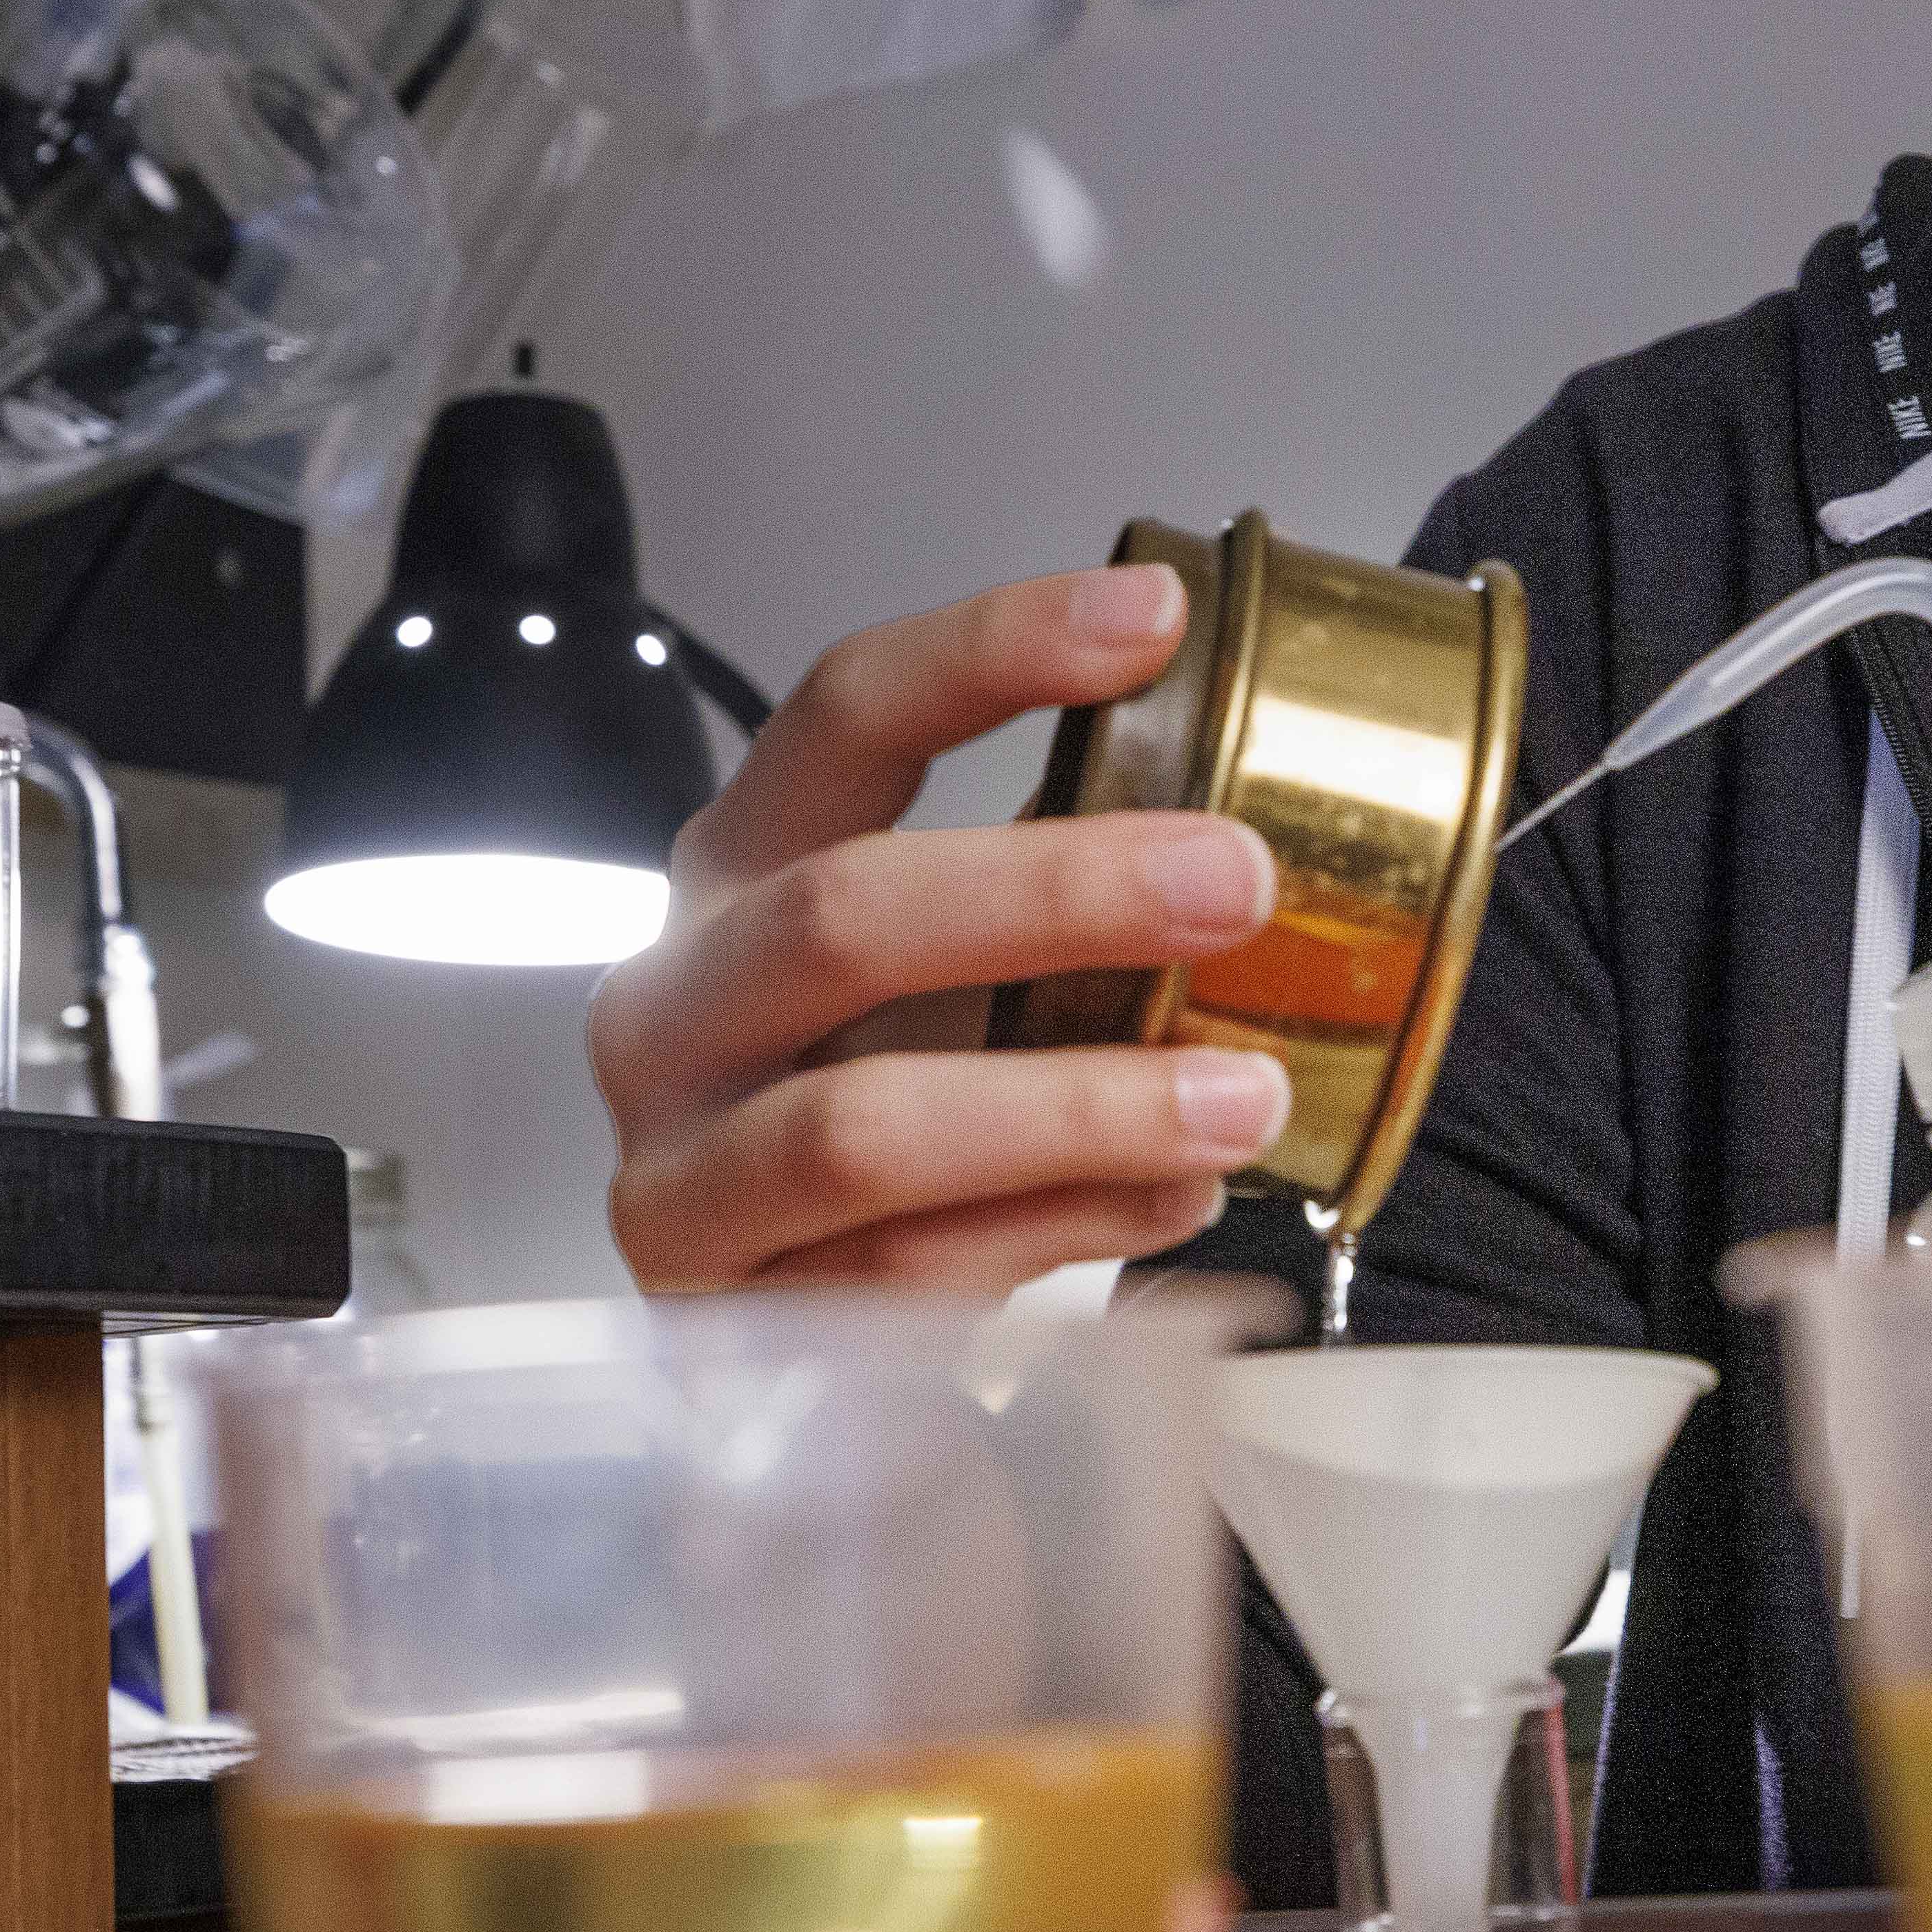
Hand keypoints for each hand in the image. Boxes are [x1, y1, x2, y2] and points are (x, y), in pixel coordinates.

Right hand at [588, 564, 1295, 1295]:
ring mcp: (678, 1161)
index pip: (845, 712)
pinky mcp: (721, 1309)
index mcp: (739, 864)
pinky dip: (1060, 1232)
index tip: (1156, 621)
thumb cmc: (883, 1089)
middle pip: (843, 913)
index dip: (990, 651)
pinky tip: (1179, 1202)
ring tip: (1243, 1096)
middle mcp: (677, 997)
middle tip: (1240, 881)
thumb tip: (1254, 803)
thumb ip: (1057, 885)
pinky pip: (904, 1272)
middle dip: (1056, 894)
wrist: (775, 1310)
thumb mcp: (950, 964)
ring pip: (867, 1126)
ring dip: (1080, 1107)